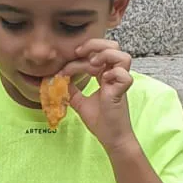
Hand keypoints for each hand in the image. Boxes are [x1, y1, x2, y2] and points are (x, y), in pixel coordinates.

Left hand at [57, 39, 137, 153]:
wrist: (110, 138)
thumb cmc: (100, 121)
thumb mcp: (79, 101)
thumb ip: (70, 89)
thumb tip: (57, 79)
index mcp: (105, 75)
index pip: (97, 53)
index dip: (83, 53)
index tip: (69, 60)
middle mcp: (114, 76)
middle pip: (114, 47)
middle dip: (96, 45)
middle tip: (80, 53)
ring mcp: (120, 83)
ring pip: (123, 57)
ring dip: (106, 56)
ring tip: (93, 65)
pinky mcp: (122, 93)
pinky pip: (125, 76)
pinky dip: (113, 74)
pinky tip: (103, 81)